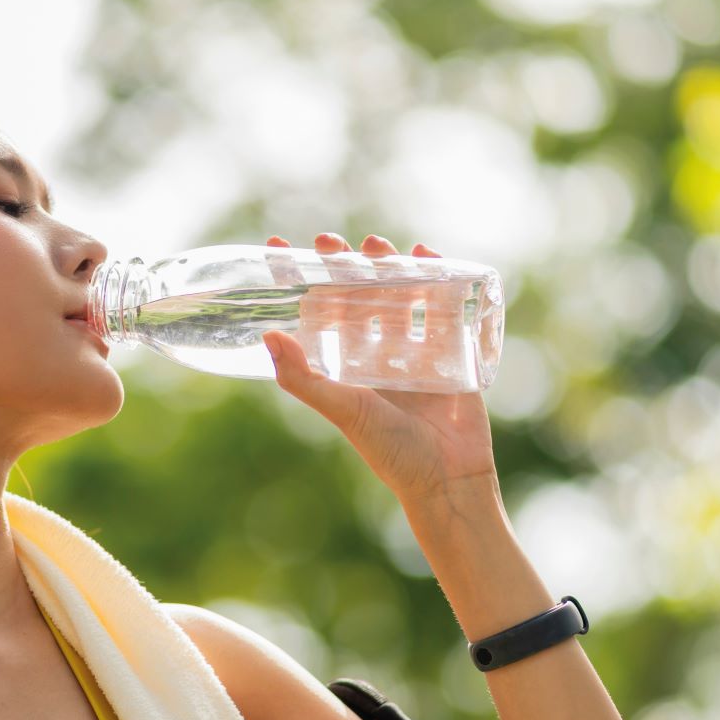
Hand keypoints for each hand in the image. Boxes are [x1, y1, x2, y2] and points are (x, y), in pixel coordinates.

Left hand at [260, 233, 497, 504]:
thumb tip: (268, 336)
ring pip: (400, 297)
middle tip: (330, 241)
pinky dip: (437, 279)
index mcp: (348, 368)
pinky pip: (444, 308)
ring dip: (388, 267)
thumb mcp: (343, 409)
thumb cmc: (391, 450)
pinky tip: (427, 255)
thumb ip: (304, 378)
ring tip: (377, 243)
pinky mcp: (452, 353)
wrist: (448, 478)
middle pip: (359, 299)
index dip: (301, 284)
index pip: (319, 315)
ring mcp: (416, 352)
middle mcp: (378, 356)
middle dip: (346, 267)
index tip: (279, 249)